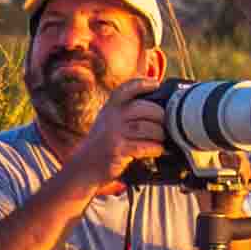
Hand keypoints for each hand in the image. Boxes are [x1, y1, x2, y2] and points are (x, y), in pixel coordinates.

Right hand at [61, 78, 168, 192]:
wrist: (84, 166)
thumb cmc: (102, 142)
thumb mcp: (108, 121)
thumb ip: (125, 111)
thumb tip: (155, 103)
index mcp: (109, 108)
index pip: (126, 89)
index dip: (142, 83)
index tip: (156, 84)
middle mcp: (110, 118)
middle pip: (142, 108)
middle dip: (159, 115)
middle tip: (166, 123)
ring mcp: (113, 134)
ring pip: (145, 128)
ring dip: (159, 133)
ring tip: (163, 138)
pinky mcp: (117, 151)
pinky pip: (143, 146)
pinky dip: (155, 148)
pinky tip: (158, 149)